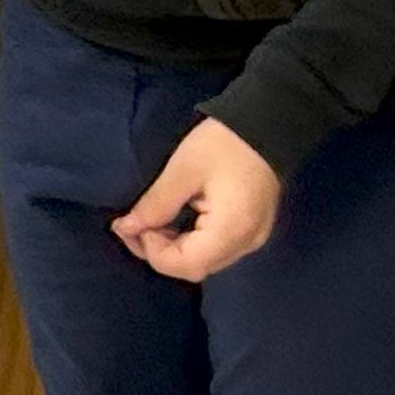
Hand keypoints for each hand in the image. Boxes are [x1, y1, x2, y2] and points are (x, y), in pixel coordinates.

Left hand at [113, 118, 282, 280]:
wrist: (267, 126)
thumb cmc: (223, 145)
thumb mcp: (183, 170)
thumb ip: (156, 204)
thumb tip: (127, 228)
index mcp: (232, 231)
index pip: (187, 265)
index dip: (152, 251)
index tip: (130, 224)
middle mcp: (246, 244)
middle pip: (196, 267)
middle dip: (158, 252)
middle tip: (131, 225)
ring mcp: (252, 239)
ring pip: (205, 261)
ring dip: (172, 248)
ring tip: (148, 223)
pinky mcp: (250, 231)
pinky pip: (214, 249)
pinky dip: (188, 242)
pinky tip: (171, 223)